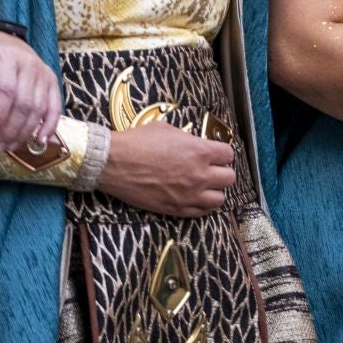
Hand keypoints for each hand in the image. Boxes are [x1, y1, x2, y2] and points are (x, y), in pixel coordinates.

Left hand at [0, 30, 61, 153]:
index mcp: (4, 57)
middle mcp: (29, 63)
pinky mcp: (52, 80)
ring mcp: (43, 72)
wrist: (3, 41)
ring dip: (25, 131)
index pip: (5, 89)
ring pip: (39, 108)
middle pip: (24, 102)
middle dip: (11, 128)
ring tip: (9, 146)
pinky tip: (39, 140)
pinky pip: (55, 106)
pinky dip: (49, 125)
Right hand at [97, 121, 237, 216]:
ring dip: (214, 191)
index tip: (216, 154)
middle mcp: (199, 175)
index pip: (229, 155)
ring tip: (205, 186)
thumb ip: (188, 139)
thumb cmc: (137, 143)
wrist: (113, 163)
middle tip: (212, 169)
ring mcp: (188, 194)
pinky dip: (202, 206)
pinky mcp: (175, 209)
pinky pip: (201, 213)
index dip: (222, 154)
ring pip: (220, 199)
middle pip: (229, 178)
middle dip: (222, 172)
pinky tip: (195, 198)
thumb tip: (193, 143)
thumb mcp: (167, 129)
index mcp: (200, 151)